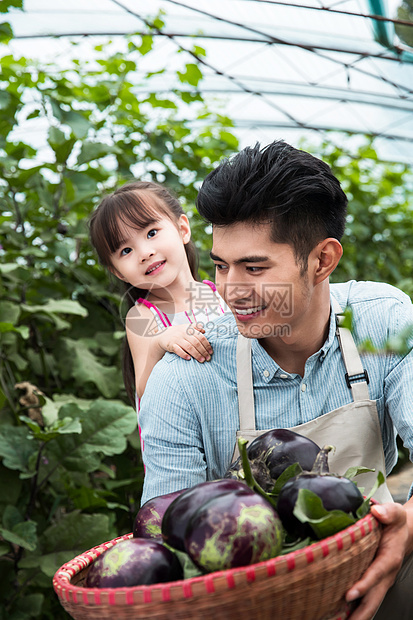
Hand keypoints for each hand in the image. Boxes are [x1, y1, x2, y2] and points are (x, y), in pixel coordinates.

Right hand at [157, 324, 212, 362]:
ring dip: (196, 354)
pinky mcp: (171, 344)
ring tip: (202, 360)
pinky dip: (183, 354)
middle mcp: (183, 333)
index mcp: (189, 329)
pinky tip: (189, 358)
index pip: (200, 337)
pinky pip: (178, 350)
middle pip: (196, 342)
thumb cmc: (178, 333)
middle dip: (203, 351)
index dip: (207, 345)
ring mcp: (177, 338)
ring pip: (189, 347)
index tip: (211, 352)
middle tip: (208, 358)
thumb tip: (204, 330)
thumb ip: (195, 328)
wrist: (162, 336)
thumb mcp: (186, 328)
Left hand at [346, 502, 410, 619]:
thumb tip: (377, 511)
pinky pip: (365, 599)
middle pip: (373, 599)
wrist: (404, 533)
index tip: (349, 594)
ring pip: (369, 604)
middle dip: (360, 613)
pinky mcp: (374, 583)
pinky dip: (353, 609)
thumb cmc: (395, 524)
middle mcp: (385, 575)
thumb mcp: (395, 513)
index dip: (363, 585)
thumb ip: (387, 512)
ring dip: (356, 615)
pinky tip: (338, 615)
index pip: (375, 574)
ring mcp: (380, 582)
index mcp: (389, 559)